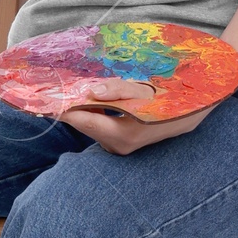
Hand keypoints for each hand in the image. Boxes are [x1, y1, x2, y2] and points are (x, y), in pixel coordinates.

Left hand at [57, 77, 216, 154]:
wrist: (196, 111)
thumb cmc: (170, 98)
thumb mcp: (145, 91)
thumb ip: (117, 91)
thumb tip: (91, 92)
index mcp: (123, 134)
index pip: (81, 120)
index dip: (60, 108)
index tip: (41, 98)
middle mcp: (119, 146)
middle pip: (82, 123)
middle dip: (68, 106)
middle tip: (49, 89)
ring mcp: (120, 148)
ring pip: (91, 125)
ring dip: (81, 109)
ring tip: (68, 92)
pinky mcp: (122, 144)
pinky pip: (100, 127)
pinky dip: (92, 114)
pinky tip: (92, 100)